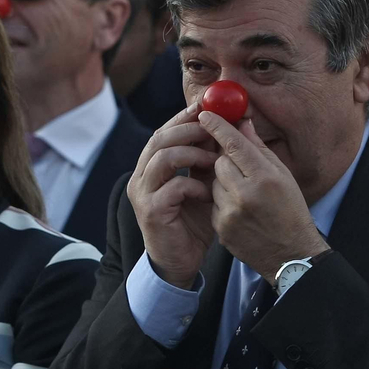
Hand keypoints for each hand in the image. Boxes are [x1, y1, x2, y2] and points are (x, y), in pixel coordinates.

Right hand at [127, 104, 219, 287]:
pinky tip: (209, 192)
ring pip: (163, 158)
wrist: (180, 262)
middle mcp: (141, 177)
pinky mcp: (150, 212)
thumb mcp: (204, 185)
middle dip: (188, 129)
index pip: (163, 132)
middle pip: (159, 139)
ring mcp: (143, 194)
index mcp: (151, 167)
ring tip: (215, 160)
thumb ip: (208, 160)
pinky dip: (194, 185)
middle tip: (213, 127)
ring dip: (193, 154)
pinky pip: (172, 187)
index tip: (205, 106)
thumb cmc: (193, 222)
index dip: (183, 117)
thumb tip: (227, 128)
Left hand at [198, 111, 328, 284]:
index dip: (218, 126)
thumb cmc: (291, 211)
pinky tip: (241, 210)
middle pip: (220, 161)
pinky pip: (214, 203)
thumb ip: (260, 148)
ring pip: (214, 182)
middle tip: (238, 163)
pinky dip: (223, 201)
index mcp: (265, 178)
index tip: (205, 115)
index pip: (234, 144)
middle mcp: (245, 195)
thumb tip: (243, 122)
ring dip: (224, 181)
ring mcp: (231, 214)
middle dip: (225, 159)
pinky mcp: (221, 229)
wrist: (291, 255)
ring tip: (245, 193)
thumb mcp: (283, 176)